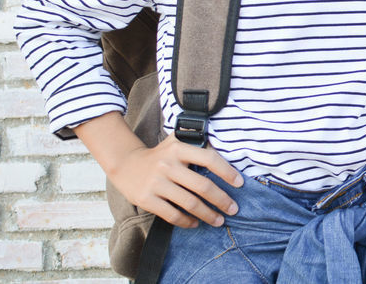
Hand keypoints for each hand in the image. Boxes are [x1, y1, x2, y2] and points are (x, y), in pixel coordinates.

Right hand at [107, 132, 243, 228]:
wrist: (125, 164)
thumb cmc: (160, 154)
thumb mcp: (176, 141)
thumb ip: (197, 142)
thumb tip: (226, 146)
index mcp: (179, 149)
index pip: (209, 159)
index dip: (227, 172)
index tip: (240, 183)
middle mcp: (167, 165)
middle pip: (202, 186)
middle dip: (221, 200)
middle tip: (234, 209)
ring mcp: (156, 183)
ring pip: (189, 203)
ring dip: (208, 214)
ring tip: (219, 220)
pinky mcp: (146, 199)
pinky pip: (172, 214)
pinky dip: (187, 221)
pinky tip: (196, 223)